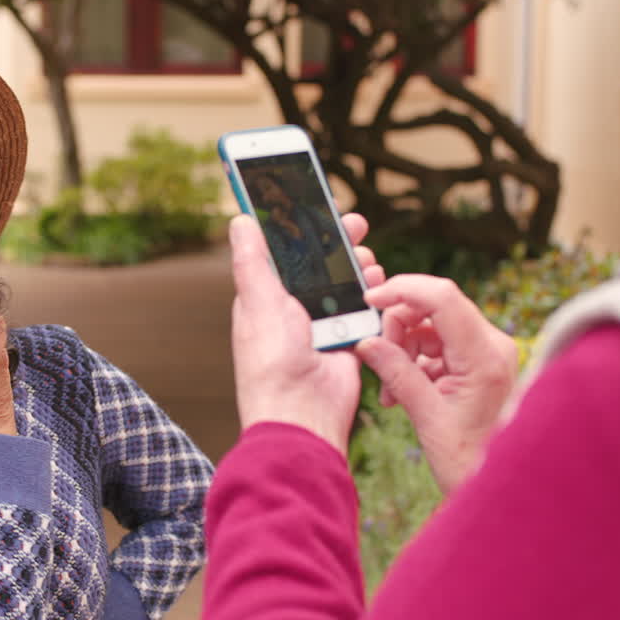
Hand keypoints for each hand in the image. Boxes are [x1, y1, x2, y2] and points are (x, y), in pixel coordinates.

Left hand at [228, 213, 382, 455]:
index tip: (317, 204)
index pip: (283, 253)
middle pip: (318, 265)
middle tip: (354, 224)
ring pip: (344, 285)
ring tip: (366, 258)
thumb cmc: (271, 364)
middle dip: (337, 242)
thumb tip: (240, 220)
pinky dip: (373, 297)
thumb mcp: (259, 302)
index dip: (300, 229)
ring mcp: (321, 327)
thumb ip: (253, 261)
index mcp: (265, 299)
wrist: (303, 414)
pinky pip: (363, 313)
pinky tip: (378, 284)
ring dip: (358, 267)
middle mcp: (292, 311)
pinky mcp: (346, 342)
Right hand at [355, 276, 517, 492]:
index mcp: (486, 357)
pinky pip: (438, 344)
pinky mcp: (479, 361)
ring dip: (403, 348)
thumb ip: (396, 373)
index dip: (402, 290)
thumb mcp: (426, 416)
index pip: (442, 298)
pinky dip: (415, 360)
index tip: (371, 299)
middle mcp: (493, 346)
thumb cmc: (470, 460)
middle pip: (435, 307)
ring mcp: (488, 352)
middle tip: (380, 360)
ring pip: (432, 325)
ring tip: (392, 390)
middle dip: (398, 327)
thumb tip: (366, 342)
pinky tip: (403, 391)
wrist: (498, 485)